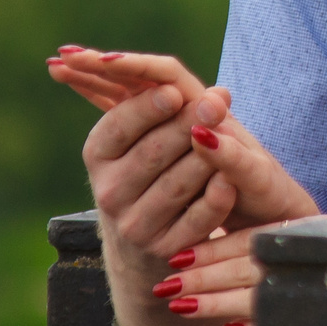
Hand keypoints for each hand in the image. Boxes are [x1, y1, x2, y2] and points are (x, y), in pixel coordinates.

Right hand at [53, 48, 316, 255]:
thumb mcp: (137, 134)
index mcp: (97, 155)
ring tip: (227, 129)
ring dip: (205, 157)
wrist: (149, 237)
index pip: (117, 127)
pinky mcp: (166, 249)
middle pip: (151, 154)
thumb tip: (184, 75)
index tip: (174, 91)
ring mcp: (136, 226)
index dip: (145, 108)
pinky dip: (214, 198)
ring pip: (176, 186)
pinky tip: (229, 178)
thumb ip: (150, 97)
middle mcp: (108, 193)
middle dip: (185, 125)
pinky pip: (196, 220)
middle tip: (216, 103)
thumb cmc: (150, 167)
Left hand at [168, 213, 326, 325]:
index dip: (212, 249)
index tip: (181, 258)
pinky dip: (258, 323)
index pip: (251, 240)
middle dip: (199, 275)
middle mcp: (314, 252)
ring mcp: (325, 280)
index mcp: (315, 231)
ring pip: (255, 290)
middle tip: (163, 282)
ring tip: (179, 304)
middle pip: (243, 263)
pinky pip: (289, 318)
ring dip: (213, 299)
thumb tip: (309, 236)